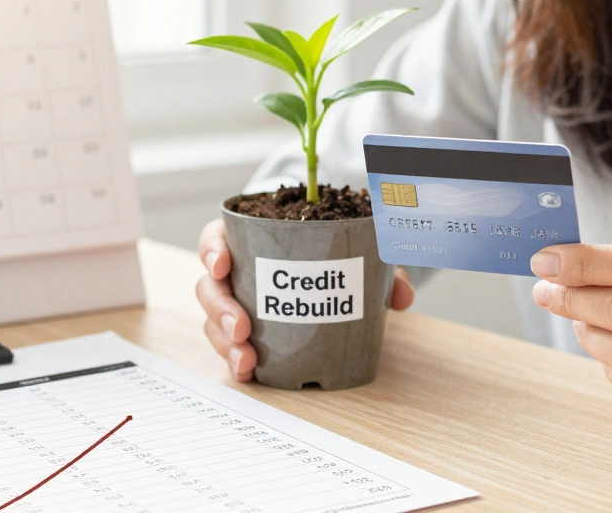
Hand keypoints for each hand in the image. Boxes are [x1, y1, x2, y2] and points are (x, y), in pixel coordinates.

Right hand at [196, 218, 414, 381]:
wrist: (333, 276)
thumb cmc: (331, 254)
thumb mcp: (355, 251)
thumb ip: (379, 267)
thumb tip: (401, 296)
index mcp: (249, 240)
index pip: (216, 237)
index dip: (213, 250)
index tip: (222, 266)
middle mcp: (236, 272)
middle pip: (210, 287)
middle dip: (220, 309)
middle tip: (241, 328)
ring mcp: (236, 305)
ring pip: (215, 321)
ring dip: (225, 343)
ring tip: (247, 360)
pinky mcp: (243, 334)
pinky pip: (230, 346)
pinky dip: (236, 360)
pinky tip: (248, 374)